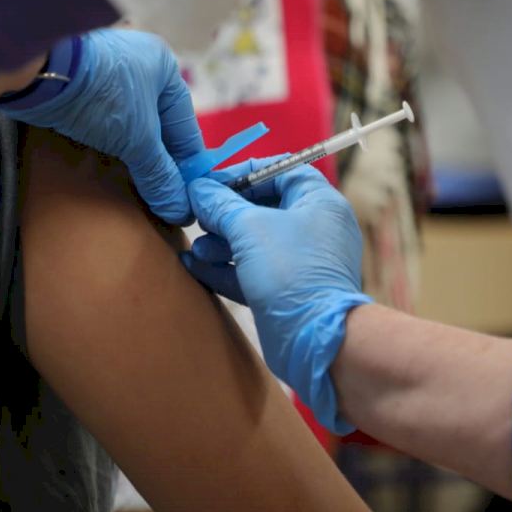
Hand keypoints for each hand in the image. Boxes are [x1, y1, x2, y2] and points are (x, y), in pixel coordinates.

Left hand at [0, 29, 203, 223]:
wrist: (39, 72)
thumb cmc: (103, 97)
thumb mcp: (139, 140)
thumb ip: (161, 175)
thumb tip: (180, 210)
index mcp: (163, 67)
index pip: (184, 125)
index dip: (187, 164)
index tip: (188, 197)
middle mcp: (139, 66)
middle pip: (156, 126)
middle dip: (158, 163)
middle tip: (161, 198)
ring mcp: (107, 73)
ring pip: (129, 126)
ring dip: (132, 157)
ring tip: (136, 190)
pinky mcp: (79, 86)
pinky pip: (104, 122)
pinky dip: (109, 146)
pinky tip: (109, 170)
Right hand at [182, 159, 369, 432]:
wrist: (315, 338)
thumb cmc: (290, 271)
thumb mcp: (249, 228)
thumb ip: (221, 205)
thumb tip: (199, 189)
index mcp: (319, 202)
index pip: (281, 172)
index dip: (245, 173)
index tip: (211, 183)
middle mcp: (314, 229)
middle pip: (264, 208)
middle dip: (226, 213)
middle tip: (198, 216)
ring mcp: (301, 263)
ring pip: (254, 243)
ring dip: (221, 242)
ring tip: (196, 248)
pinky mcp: (286, 292)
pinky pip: (251, 271)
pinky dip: (225, 268)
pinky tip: (193, 266)